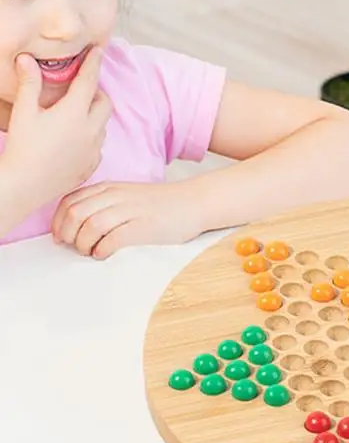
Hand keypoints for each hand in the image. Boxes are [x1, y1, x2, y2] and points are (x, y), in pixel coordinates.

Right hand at [2, 48, 110, 209]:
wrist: (26, 185)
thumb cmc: (23, 147)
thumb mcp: (24, 112)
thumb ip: (29, 84)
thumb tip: (27, 58)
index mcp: (74, 112)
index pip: (89, 81)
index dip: (94, 63)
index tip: (98, 51)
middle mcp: (91, 129)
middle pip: (105, 102)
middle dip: (97, 92)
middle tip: (81, 89)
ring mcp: (94, 148)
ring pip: (103, 125)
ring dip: (94, 115)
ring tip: (74, 114)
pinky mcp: (93, 164)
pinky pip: (98, 146)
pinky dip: (91, 137)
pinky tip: (74, 139)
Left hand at [51, 181, 198, 258]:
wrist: (195, 202)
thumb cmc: (162, 204)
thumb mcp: (128, 195)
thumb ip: (105, 203)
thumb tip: (78, 223)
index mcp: (110, 188)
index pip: (70, 201)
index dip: (58, 221)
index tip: (60, 236)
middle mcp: (116, 196)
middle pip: (76, 214)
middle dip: (67, 234)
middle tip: (73, 247)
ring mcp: (131, 211)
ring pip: (90, 226)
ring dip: (83, 244)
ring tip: (89, 251)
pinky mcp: (144, 227)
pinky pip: (113, 239)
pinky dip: (102, 249)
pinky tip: (104, 254)